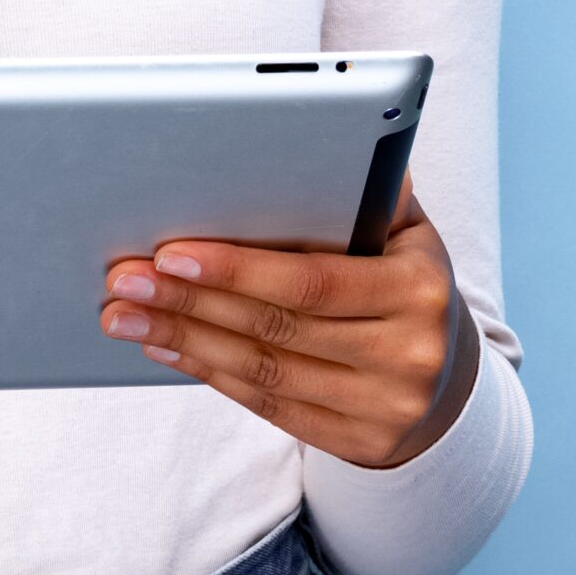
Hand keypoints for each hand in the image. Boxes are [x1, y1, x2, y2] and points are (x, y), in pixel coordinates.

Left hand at [100, 176, 479, 467]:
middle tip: (124, 278)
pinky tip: (164, 346)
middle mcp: (409, 355)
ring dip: (184, 338)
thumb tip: (345, 127)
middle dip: (189, 300)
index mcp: (419, 290)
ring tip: (124, 313)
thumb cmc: (406, 282)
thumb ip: (376, 189)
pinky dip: (209, 372)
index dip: (236, 267)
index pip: (312, 280)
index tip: (169, 249)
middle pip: (277, 326)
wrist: (451, 382)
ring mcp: (386, 409)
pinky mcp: (360, 446)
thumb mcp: (410, 233)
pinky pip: (268, 406)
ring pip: (263, 370)